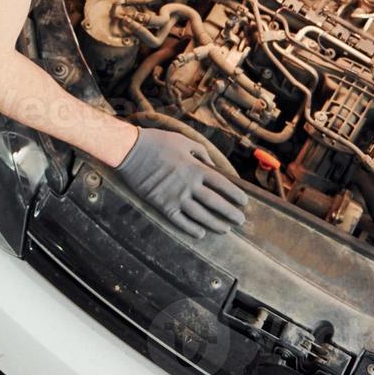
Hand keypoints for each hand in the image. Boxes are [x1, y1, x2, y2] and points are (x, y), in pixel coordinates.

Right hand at [112, 128, 247, 238]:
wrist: (130, 151)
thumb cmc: (156, 142)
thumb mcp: (182, 140)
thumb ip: (200, 152)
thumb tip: (213, 165)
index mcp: (195, 168)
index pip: (222, 184)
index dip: (235, 194)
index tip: (243, 202)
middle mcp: (189, 185)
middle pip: (215, 203)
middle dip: (230, 213)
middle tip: (240, 221)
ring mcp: (176, 197)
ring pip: (200, 215)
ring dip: (215, 224)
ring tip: (225, 229)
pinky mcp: (163, 205)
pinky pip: (180, 221)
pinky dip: (191, 229)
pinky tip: (200, 233)